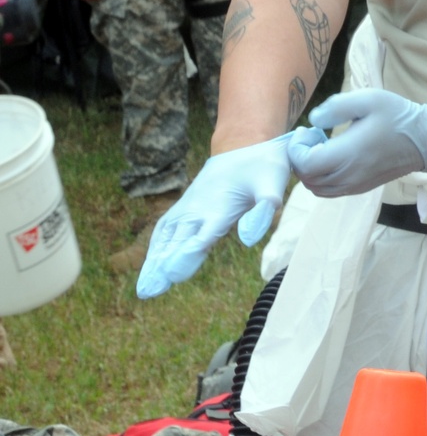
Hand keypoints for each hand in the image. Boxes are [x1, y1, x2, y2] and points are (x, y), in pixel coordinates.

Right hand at [136, 134, 292, 297]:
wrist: (246, 144)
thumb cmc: (263, 166)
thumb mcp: (273, 184)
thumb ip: (264, 209)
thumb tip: (249, 239)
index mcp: (221, 206)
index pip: (202, 234)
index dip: (188, 253)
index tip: (173, 274)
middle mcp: (200, 208)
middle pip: (178, 240)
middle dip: (163, 265)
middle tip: (148, 292)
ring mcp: (190, 206)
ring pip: (167, 236)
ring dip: (154, 260)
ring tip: (144, 289)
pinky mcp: (187, 206)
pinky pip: (166, 228)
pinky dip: (157, 247)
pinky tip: (151, 265)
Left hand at [288, 88, 426, 197]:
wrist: (424, 139)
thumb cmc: (396, 115)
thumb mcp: (367, 99)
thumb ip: (335, 107)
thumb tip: (313, 120)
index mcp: (350, 153)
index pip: (306, 165)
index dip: (296, 149)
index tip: (306, 130)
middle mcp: (351, 175)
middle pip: (307, 179)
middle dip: (300, 158)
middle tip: (311, 136)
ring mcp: (355, 185)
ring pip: (316, 188)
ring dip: (309, 169)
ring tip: (321, 147)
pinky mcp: (360, 188)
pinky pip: (329, 191)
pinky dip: (321, 177)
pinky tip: (332, 157)